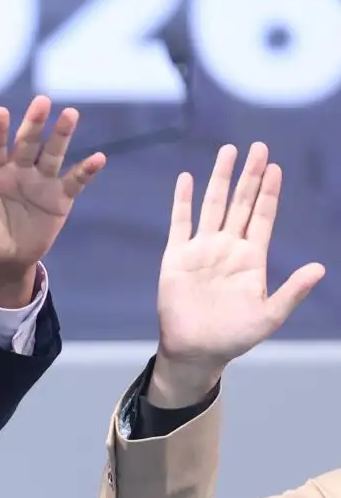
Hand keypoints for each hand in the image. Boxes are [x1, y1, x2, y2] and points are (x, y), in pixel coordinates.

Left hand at [0, 95, 104, 305]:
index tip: (1, 112)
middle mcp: (18, 170)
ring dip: (62, 134)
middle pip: (27, 142)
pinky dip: (87, 170)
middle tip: (42, 101)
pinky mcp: (60, 197)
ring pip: (52, 153)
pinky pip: (75, 180)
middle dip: (34, 123)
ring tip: (71, 114)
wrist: (5, 261)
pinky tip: (98, 158)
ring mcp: (40, 181)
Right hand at [150, 141, 326, 405]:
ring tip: (228, 151)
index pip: (262, 216)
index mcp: (251, 258)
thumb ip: (292, 291)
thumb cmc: (234, 337)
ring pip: (213, 206)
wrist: (195, 350)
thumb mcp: (269, 316)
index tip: (276, 168)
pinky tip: (187, 179)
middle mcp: (228, 248)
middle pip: (240, 202)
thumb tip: (319, 268)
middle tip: (259, 146)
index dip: (269, 192)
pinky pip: (180, 223)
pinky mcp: (177, 257)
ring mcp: (202, 250)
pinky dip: (183, 201)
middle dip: (250, 175)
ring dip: (220, 179)